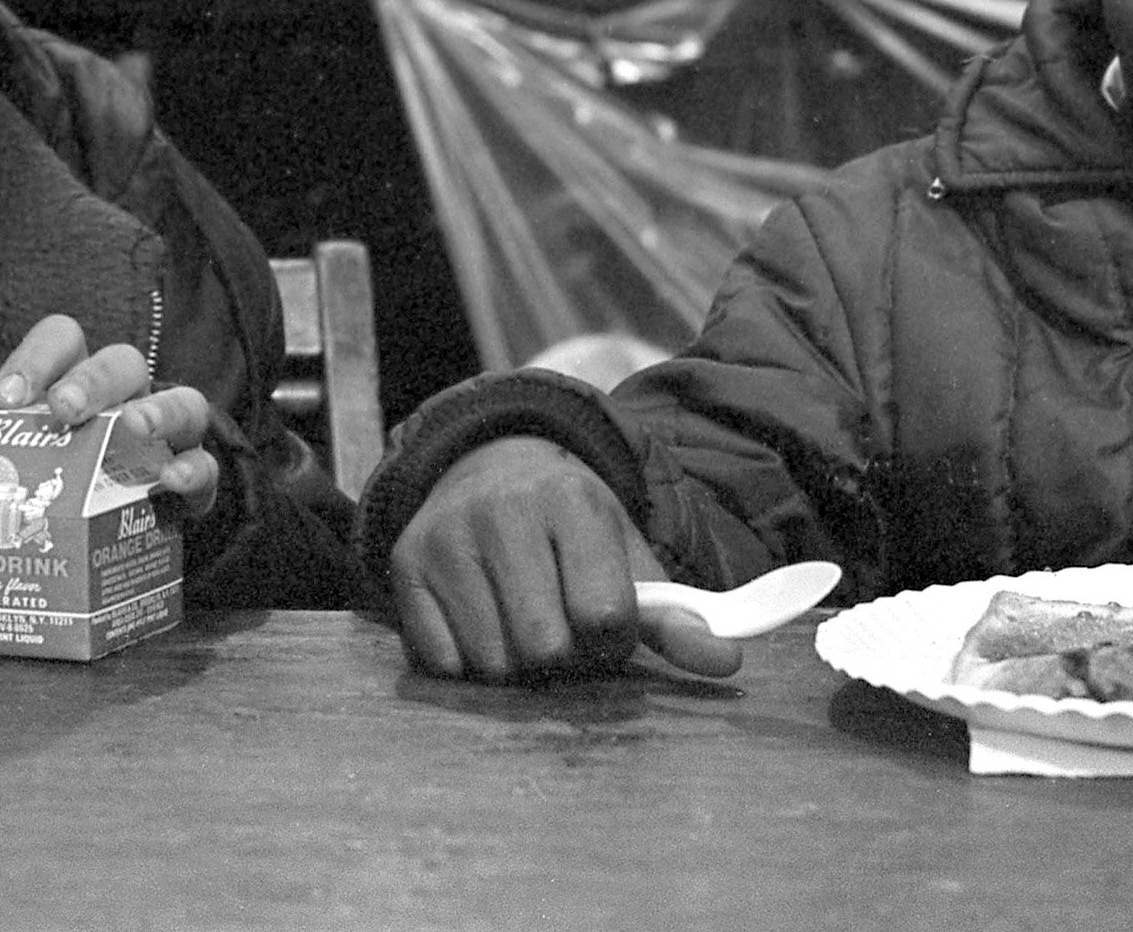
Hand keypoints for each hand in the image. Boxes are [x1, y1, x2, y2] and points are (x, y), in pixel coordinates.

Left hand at [0, 313, 217, 514]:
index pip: (64, 340)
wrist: (125, 530)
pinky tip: (170, 484)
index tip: (3, 400)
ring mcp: (170, 435)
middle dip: (91, 380)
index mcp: (79, 383)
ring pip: (182, 399)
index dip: (35, 360)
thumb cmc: (63, 487)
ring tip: (136, 427)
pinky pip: (206, 464)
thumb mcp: (24, 463)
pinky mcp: (195, 478)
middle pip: (122, 362)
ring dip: (158, 409)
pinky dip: (193, 469)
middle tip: (61, 411)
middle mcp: (129, 398)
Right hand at [387, 435, 740, 682]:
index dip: (612, 638)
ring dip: (515, 666)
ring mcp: (446, 537)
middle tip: (561, 630)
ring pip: (492, 663)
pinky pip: (442, 662)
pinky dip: (467, 662)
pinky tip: (480, 624)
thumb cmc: (570, 528)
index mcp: (572, 502)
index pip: (604, 616)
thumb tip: (728, 662)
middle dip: (563, 657)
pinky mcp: (404, 565)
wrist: (487, 468)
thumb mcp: (625, 553)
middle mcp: (502, 510)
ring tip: (521, 626)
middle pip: (545, 646)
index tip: (604, 622)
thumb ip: (676, 616)